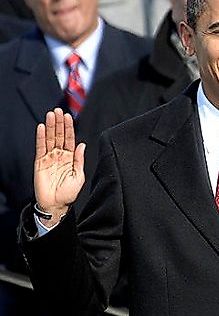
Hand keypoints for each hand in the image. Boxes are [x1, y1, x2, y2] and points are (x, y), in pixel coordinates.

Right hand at [34, 108, 85, 224]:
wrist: (56, 205)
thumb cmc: (69, 193)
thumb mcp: (79, 176)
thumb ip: (79, 160)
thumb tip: (82, 144)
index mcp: (70, 158)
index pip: (69, 139)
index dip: (69, 128)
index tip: (68, 116)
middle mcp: (59, 156)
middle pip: (58, 135)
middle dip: (59, 123)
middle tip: (58, 110)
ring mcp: (49, 158)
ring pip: (49, 139)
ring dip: (50, 126)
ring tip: (50, 114)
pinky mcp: (39, 163)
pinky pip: (40, 148)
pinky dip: (40, 137)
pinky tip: (41, 128)